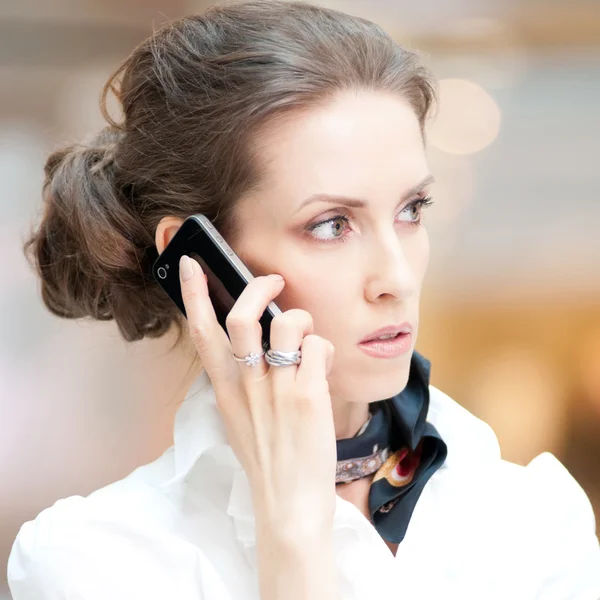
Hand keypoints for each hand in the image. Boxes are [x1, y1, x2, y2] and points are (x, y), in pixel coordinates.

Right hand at [178, 255, 336, 537]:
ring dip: (303, 320)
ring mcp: (278, 389)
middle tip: (275, 281)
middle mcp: (247, 385)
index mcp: (226, 390)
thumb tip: (266, 347)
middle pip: (244, 318)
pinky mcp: (308, 396)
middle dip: (259, 287)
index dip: (194, 294)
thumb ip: (244, 383)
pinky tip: (325, 369)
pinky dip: (325, 349)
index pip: (202, 333)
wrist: (288, 506)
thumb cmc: (269, 461)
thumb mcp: (240, 420)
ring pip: (288, 324)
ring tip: (309, 340)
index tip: (190, 265)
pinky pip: (318, 347)